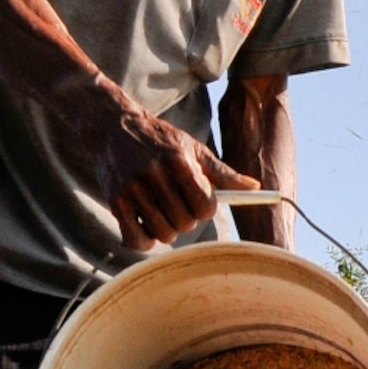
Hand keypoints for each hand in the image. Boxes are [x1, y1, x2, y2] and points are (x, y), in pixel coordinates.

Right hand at [88, 81, 254, 250]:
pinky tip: (147, 229)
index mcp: (179, 161)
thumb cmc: (160, 140)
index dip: (206, 209)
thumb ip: (223, 172)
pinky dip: (145, 241)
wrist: (113, 126)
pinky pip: (135, 238)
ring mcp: (133, 189)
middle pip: (186, 222)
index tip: (200, 203)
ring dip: (168, 232)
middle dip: (187, 220)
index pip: (205, 205)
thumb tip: (254, 187)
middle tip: (180, 208)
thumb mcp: (193, 148)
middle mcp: (155, 174)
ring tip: (165, 217)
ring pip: (163, 233)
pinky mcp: (115, 201)